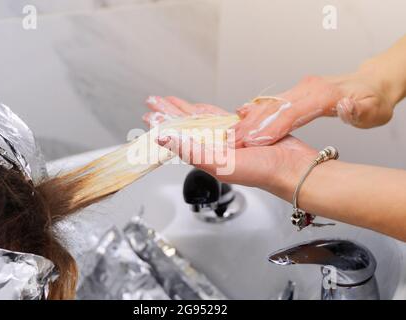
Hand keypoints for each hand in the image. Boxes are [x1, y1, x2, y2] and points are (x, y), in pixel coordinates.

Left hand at [144, 96, 317, 199]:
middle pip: (185, 125)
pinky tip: (198, 106)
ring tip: (169, 100)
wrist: (293, 168)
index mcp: (206, 156)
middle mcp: (214, 146)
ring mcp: (228, 136)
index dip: (162, 125)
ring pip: (200, 119)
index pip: (177, 137)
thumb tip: (163, 140)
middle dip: (168, 113)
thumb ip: (192, 151)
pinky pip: (220, 116)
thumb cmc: (262, 172)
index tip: (149, 116)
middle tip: (153, 101)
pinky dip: (207, 110)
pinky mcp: (243, 128)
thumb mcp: (221, 163)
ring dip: (183, 109)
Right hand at [234, 73, 394, 147]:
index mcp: (323, 94)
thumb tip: (345, 107)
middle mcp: (307, 88)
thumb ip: (358, 111)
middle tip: (233, 141)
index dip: (271, 128)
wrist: (372, 84)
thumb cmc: (372, 100)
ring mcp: (299, 89)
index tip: (255, 142)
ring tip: (232, 134)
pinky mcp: (295, 93)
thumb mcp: (372, 110)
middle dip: (252, 126)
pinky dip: (255, 110)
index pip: (291, 113)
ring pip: (269, 104)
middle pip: (273, 108)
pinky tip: (241, 115)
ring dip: (249, 120)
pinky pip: (271, 101)